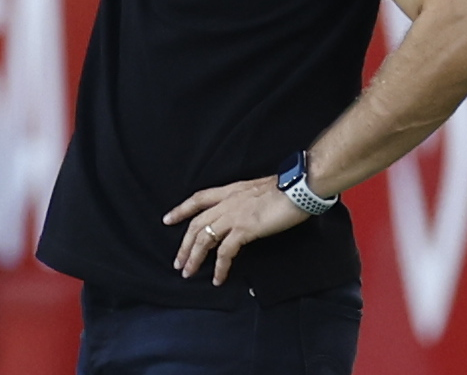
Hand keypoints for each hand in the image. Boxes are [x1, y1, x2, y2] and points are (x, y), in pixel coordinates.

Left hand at [163, 175, 308, 285]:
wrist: (299, 188)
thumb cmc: (286, 189)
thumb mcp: (258, 191)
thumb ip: (246, 201)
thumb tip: (244, 212)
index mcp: (230, 191)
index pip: (198, 199)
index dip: (181, 209)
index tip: (168, 219)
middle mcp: (227, 202)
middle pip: (196, 223)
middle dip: (185, 244)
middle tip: (178, 261)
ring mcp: (234, 215)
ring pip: (204, 238)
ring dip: (194, 257)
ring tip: (188, 272)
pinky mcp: (244, 228)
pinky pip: (225, 251)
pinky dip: (219, 267)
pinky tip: (217, 278)